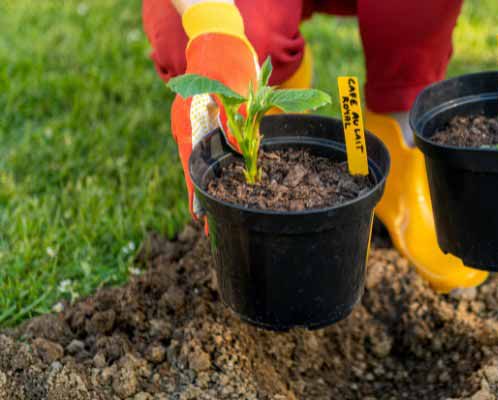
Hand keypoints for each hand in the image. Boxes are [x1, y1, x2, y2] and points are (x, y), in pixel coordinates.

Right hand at [169, 2, 257, 216]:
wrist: (218, 39)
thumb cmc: (227, 62)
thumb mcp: (235, 89)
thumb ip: (238, 119)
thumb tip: (242, 152)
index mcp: (189, 123)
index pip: (191, 168)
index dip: (197, 197)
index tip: (201, 220)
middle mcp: (188, 129)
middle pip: (195, 172)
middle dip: (205, 200)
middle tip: (213, 229)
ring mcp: (195, 126)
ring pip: (202, 164)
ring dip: (210, 188)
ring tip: (217, 216)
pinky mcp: (205, 124)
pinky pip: (208, 152)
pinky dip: (215, 170)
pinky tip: (225, 185)